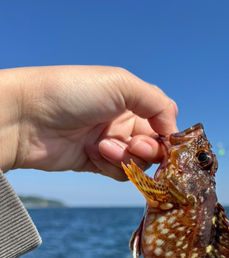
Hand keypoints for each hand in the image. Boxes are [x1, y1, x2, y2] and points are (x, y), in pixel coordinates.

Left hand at [0, 66, 177, 179]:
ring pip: (138, 163)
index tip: (166, 143)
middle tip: (134, 145)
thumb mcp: (121, 84)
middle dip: (148, 149)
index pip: (164, 122)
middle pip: (154, 147)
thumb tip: (174, 130)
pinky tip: (92, 153)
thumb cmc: (71, 92)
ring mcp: (110, 143)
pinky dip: (110, 166)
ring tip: (102, 146)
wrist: (27, 118)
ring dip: (125, 157)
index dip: (168, 136)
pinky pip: (119, 173)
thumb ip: (157, 103)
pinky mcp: (96, 163)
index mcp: (131, 99)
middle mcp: (122, 121)